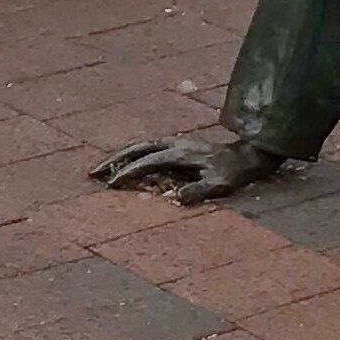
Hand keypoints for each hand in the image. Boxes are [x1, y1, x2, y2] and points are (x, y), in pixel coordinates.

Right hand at [92, 136, 283, 202]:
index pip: (146, 162)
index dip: (128, 173)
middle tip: (92, 173)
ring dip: (117, 156)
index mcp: (178, 154)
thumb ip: (198, 191)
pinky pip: (145, 148)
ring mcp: (172, 142)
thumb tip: (175, 197)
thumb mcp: (220, 186)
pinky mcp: (174, 144)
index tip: (112, 185)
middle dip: (112, 160)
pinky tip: (122, 163)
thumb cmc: (233, 174)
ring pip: (137, 146)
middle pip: (134, 149)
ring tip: (100, 169)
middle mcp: (171, 144)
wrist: (247, 155)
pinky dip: (129, 154)